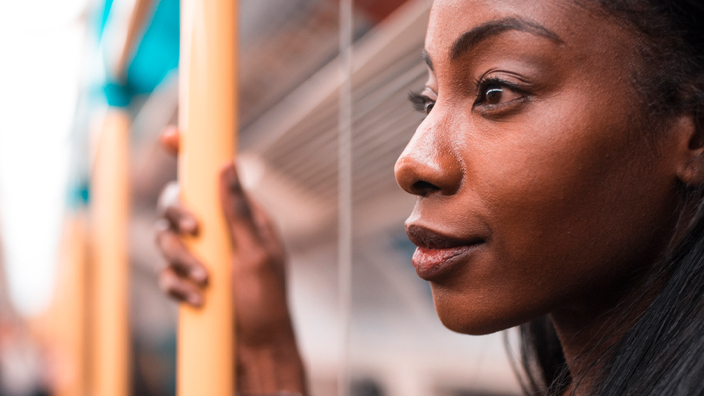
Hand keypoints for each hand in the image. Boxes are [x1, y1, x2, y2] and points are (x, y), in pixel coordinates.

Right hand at [156, 126, 306, 394]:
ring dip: (180, 259)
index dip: (192, 155)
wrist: (258, 352)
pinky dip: (177, 285)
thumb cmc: (267, 303)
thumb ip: (238, 211)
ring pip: (166, 238)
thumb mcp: (256, 254)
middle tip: (194, 230)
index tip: (172, 138)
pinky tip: (197, 300)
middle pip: (178, 203)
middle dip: (179, 215)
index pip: (213, 178)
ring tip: (204, 280)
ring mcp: (202, 257)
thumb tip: (226, 164)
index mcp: (243, 219)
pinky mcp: (188, 281)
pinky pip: (165, 273)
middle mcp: (220, 233)